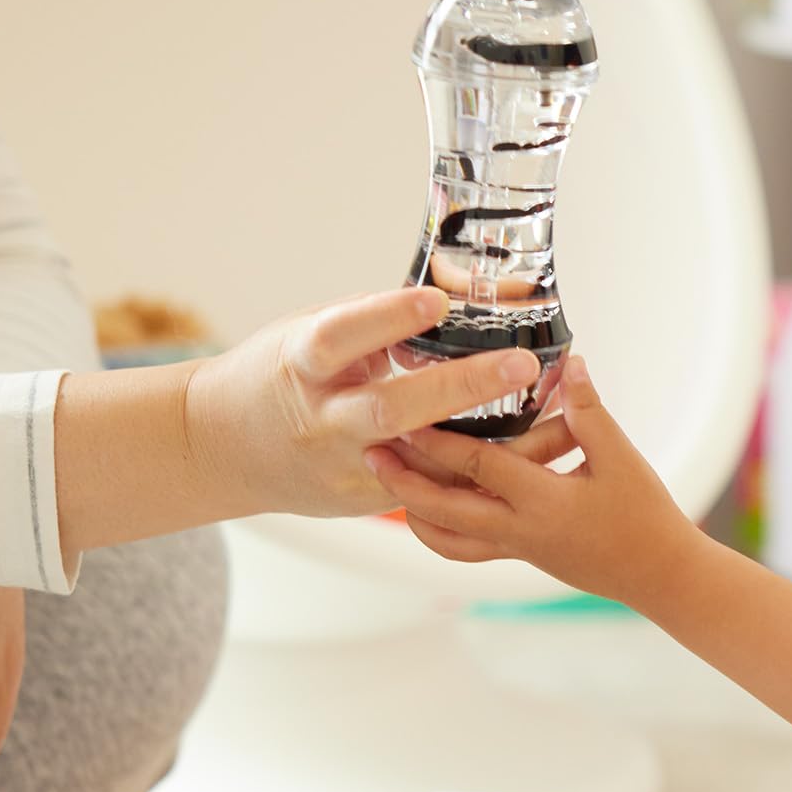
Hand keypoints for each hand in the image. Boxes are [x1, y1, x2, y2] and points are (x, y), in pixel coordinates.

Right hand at [183, 287, 542, 520]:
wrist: (228, 449)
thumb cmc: (283, 376)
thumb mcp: (309, 335)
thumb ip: (370, 323)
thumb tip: (448, 291)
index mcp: (303, 366)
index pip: (340, 338)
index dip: (383, 319)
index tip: (433, 300)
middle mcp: (326, 421)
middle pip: (393, 410)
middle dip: (459, 389)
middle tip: (520, 364)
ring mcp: (351, 468)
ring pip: (429, 465)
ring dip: (498, 446)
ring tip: (563, 418)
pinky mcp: (374, 499)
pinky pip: (439, 489)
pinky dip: (492, 472)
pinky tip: (543, 452)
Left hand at [363, 356, 693, 605]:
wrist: (658, 574)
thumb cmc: (644, 517)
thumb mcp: (621, 459)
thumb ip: (590, 412)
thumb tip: (569, 363)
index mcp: (542, 502)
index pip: (477, 467)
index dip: (438, 440)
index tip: (406, 411)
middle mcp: (519, 530)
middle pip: (444, 509)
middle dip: (403, 479)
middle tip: (369, 449)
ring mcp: (515, 548)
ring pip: (445, 537)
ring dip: (411, 508)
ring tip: (385, 477)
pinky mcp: (518, 555)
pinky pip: (462, 548)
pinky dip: (436, 529)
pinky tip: (424, 505)